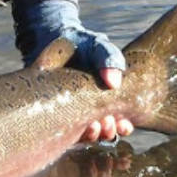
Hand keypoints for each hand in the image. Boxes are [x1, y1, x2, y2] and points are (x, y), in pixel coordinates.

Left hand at [15, 0, 132, 142]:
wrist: (51, 41)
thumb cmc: (81, 46)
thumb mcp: (99, 48)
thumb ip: (110, 59)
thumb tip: (114, 82)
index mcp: (108, 101)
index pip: (121, 122)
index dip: (124, 126)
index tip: (125, 122)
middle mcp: (92, 111)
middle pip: (105, 132)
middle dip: (109, 131)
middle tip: (108, 121)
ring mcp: (72, 115)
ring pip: (86, 136)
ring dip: (94, 134)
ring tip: (95, 125)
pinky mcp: (55, 116)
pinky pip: (63, 133)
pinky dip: (74, 132)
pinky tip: (77, 125)